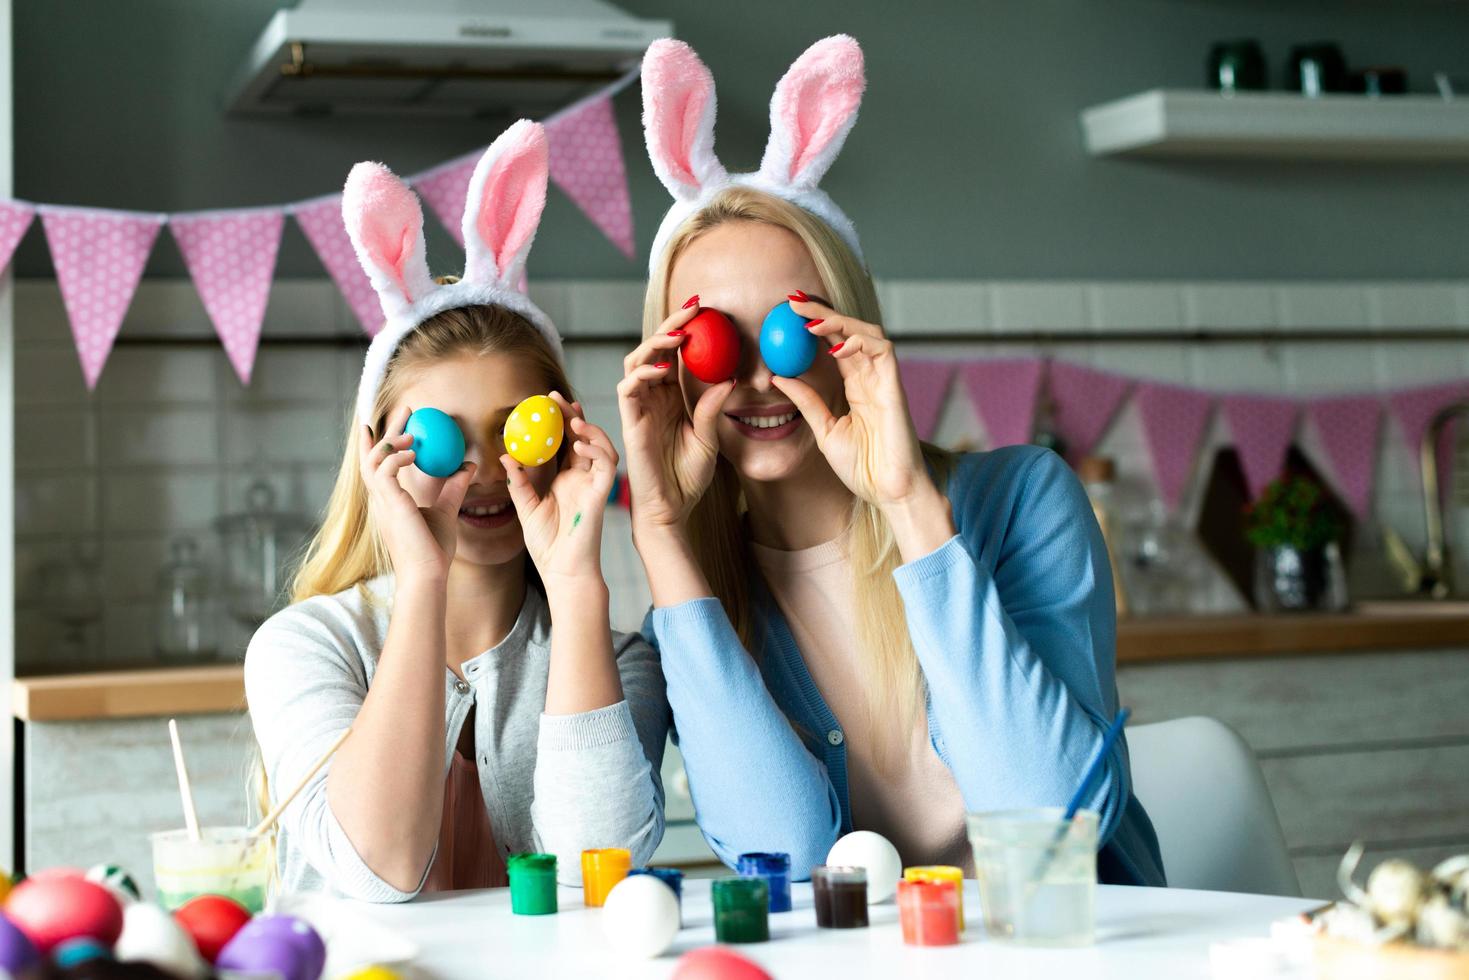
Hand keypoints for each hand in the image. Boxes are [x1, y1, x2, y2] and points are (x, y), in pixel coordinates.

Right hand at [359, 406, 476, 584]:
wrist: (428, 574)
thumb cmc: (432, 550)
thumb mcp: (446, 510)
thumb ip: (453, 487)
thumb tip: (468, 466)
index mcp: (389, 501)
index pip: (374, 467)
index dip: (372, 444)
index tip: (375, 424)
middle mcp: (381, 500)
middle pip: (371, 457)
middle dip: (385, 430)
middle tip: (405, 410)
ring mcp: (382, 503)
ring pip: (373, 461)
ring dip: (391, 442)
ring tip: (412, 434)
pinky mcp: (390, 505)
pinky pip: (385, 471)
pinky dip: (397, 457)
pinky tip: (414, 453)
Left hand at [502, 393, 618, 581]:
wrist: (562, 570)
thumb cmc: (546, 545)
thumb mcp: (525, 507)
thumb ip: (519, 481)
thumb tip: (506, 455)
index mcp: (564, 479)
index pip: (563, 443)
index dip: (557, 422)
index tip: (543, 404)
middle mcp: (580, 478)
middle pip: (581, 438)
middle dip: (571, 415)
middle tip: (555, 398)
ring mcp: (593, 484)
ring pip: (599, 446)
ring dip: (588, 429)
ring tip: (572, 419)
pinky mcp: (601, 493)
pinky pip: (606, 465)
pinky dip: (596, 450)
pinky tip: (578, 445)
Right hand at [616, 302, 733, 534]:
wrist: (672, 508)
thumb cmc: (688, 477)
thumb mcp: (709, 438)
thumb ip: (712, 409)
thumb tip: (729, 379)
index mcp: (672, 397)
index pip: (676, 354)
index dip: (686, 331)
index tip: (705, 310)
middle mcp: (654, 397)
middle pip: (654, 349)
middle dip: (671, 327)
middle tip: (692, 310)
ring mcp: (640, 408)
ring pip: (636, 361)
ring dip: (655, 344)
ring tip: (679, 336)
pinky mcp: (630, 421)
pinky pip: (627, 389)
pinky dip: (641, 374)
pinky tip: (662, 369)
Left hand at [772, 299, 935, 509]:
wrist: (888, 492)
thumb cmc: (863, 468)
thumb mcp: (825, 430)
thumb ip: (807, 401)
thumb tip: (779, 376)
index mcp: (856, 386)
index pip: (835, 344)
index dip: (815, 324)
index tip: (787, 312)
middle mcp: (871, 378)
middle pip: (849, 330)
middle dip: (822, 312)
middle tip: (793, 301)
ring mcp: (884, 380)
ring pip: (867, 332)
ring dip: (839, 321)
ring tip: (808, 321)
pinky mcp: (895, 387)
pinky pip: (882, 351)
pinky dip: (859, 342)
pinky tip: (835, 345)